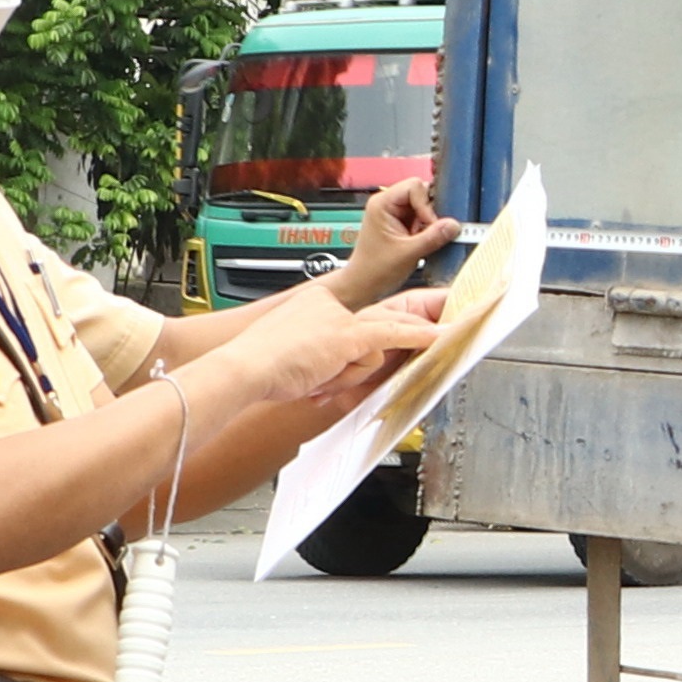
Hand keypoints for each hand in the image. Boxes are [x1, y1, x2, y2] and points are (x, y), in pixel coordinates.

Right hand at [245, 276, 448, 413]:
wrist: (241, 369)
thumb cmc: (258, 367)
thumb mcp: (293, 357)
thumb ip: (318, 359)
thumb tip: (328, 378)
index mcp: (312, 302)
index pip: (357, 318)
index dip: (373, 333)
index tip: (383, 336)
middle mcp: (327, 302)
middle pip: (376, 320)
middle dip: (404, 328)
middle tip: (424, 327)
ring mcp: (339, 317)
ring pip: (372, 347)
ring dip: (348, 375)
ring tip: (314, 379)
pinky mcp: (348, 334)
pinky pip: (393, 333)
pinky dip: (418, 336)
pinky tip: (440, 335)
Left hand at [333, 171, 452, 306]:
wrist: (364, 285)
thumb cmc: (373, 269)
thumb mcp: (408, 254)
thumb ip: (433, 237)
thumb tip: (454, 225)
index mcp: (382, 203)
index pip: (415, 186)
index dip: (426, 205)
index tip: (430, 225)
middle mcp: (387, 204)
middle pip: (422, 194)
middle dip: (430, 214)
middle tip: (429, 233)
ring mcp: (395, 214)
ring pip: (425, 207)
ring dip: (428, 224)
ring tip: (421, 241)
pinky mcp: (401, 224)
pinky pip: (423, 219)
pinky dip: (427, 231)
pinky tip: (421, 243)